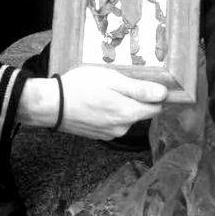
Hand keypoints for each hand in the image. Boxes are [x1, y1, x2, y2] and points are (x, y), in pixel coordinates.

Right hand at [18, 66, 166, 138]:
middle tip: (121, 82)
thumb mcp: (113, 80)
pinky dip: (111, 111)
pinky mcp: (98, 135)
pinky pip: (113, 122)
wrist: (51, 105)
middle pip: (141, 112)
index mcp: (128, 114)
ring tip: (107, 90)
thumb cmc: (82, 87)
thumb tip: (164, 94)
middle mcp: (122, 128)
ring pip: (127, 116)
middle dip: (137, 97)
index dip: (156, 94)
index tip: (148, 81)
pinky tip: (99, 101)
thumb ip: (139, 89)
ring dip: (123, 104)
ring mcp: (109, 133)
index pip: (156, 107)